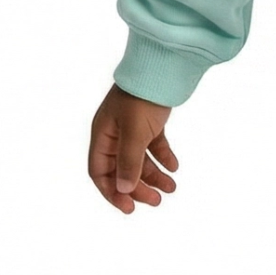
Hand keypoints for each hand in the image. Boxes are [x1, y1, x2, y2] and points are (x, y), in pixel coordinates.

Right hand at [88, 86, 178, 213]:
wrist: (160, 66)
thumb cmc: (141, 97)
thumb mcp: (134, 132)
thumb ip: (129, 162)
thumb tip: (124, 189)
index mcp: (102, 135)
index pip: (100, 172)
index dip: (112, 192)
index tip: (129, 208)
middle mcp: (114, 133)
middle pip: (121, 169)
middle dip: (137, 188)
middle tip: (156, 201)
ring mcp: (132, 127)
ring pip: (140, 160)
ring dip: (154, 176)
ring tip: (171, 189)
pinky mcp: (150, 122)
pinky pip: (154, 146)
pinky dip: (163, 157)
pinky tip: (175, 167)